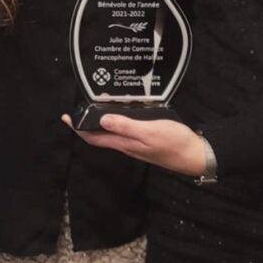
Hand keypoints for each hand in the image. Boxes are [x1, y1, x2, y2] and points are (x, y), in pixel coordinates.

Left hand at [62, 113, 206, 175]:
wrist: (196, 155)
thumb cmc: (174, 143)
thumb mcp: (149, 131)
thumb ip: (126, 126)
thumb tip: (102, 120)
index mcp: (125, 143)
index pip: (94, 138)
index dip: (78, 129)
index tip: (67, 118)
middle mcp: (127, 145)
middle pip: (100, 136)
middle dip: (87, 124)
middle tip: (79, 109)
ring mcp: (136, 144)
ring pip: (112, 134)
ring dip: (101, 122)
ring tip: (97, 107)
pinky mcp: (146, 141)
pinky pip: (125, 131)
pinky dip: (117, 122)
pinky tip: (122, 114)